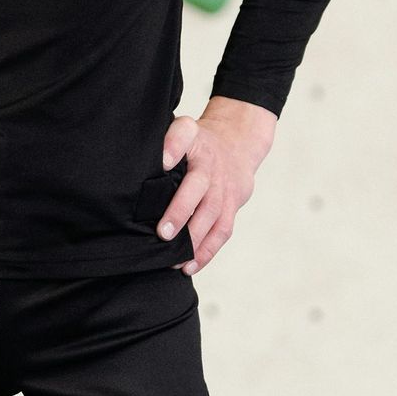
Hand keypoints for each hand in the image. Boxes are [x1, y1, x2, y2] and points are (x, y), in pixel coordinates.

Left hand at [157, 95, 277, 271]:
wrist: (238, 144)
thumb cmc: (201, 142)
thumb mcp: (186, 129)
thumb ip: (171, 139)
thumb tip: (158, 161)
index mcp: (197, 144)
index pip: (184, 138)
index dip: (174, 147)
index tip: (162, 161)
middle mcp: (212, 168)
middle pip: (199, 189)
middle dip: (181, 212)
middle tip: (162, 233)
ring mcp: (224, 190)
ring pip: (212, 216)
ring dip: (194, 240)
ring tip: (173, 260)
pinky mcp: (231, 208)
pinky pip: (222, 232)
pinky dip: (206, 251)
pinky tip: (188, 266)